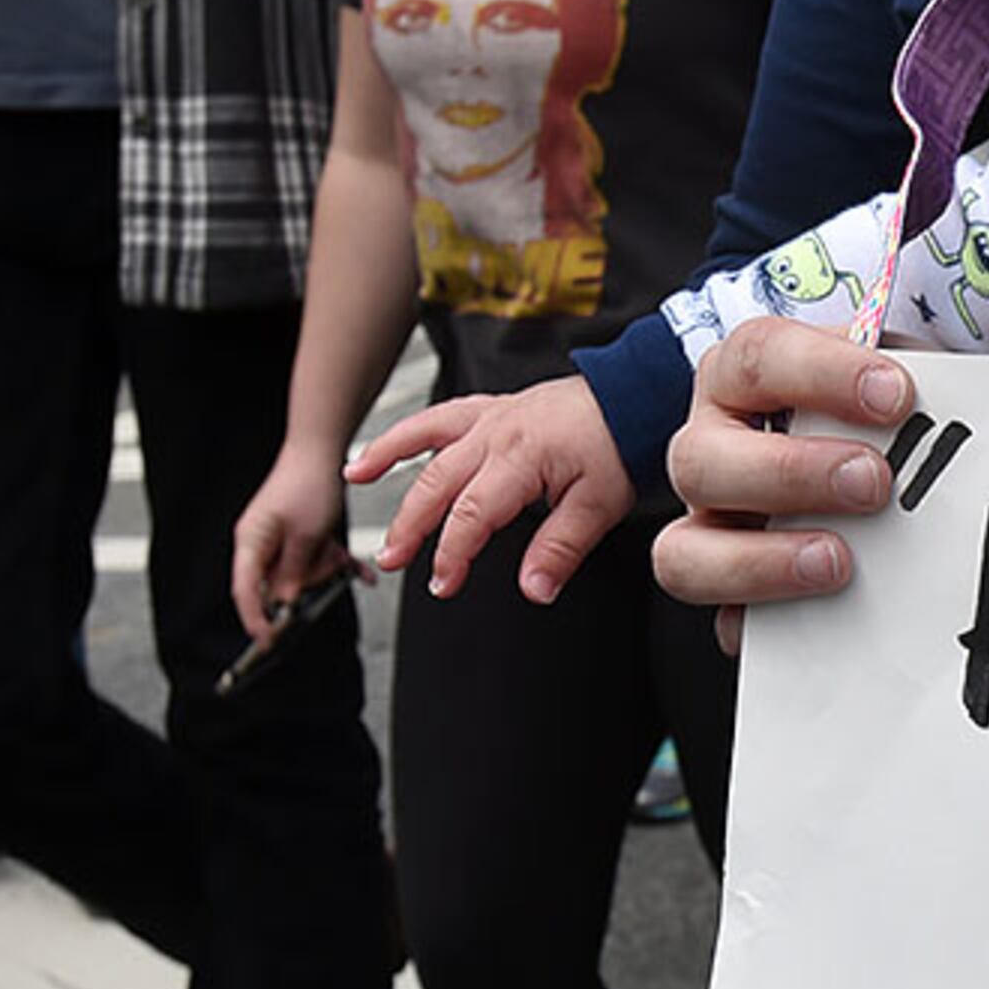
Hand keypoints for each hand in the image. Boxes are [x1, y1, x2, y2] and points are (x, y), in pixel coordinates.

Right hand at [230, 441, 356, 641]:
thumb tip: (286, 601)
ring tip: (335, 548)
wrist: (321, 451)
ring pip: (302, 576)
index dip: (254, 619)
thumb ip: (296, 570)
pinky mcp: (299, 538)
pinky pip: (316, 561)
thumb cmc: (307, 484)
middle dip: (307, 581)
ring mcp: (280, 542)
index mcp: (251, 543)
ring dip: (324, 568)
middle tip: (324, 562)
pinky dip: (335, 564)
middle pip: (279, 586)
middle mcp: (261, 544)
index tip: (267, 641)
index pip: (245, 591)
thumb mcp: (307, 533)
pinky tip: (357, 571)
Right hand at [347, 373, 631, 603]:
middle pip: (437, 484)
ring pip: (425, 441)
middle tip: (392, 561)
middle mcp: (495, 434)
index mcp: (519, 458)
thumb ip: (560, 550)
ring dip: (387, 462)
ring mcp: (489, 418)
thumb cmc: (619, 443)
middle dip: (410, 526)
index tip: (444, 583)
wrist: (634, 398)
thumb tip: (535, 590)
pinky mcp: (490, 410)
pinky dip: (405, 432)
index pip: (471, 515)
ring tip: (354, 481)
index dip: (452, 554)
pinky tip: (382, 447)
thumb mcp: (599, 505)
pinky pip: (437, 418)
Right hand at [652, 318, 916, 653]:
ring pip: (683, 554)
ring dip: (762, 562)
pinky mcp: (728, 590)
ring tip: (840, 562)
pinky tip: (822, 618)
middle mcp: (709, 447)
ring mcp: (707, 524)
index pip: (758, 357)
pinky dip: (764, 627)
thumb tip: (954, 411)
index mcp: (743, 376)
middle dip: (790, 473)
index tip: (897, 396)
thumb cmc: (876, 407)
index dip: (822, 374)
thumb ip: (913, 383)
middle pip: (698, 459)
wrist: (869, 454)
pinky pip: (725, 622)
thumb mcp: (893, 377)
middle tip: (873, 483)